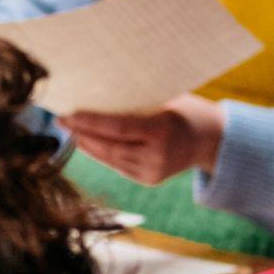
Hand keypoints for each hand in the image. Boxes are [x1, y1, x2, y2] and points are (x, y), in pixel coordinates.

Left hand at [60, 93, 225, 184]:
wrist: (212, 139)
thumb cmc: (186, 109)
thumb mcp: (166, 99)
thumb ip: (137, 102)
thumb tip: (97, 94)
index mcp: (162, 131)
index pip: (117, 128)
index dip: (90, 123)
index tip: (68, 115)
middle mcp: (157, 155)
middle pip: (109, 147)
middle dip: (81, 134)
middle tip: (61, 121)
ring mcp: (153, 172)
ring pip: (111, 159)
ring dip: (88, 146)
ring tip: (70, 132)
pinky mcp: (150, 179)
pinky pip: (119, 166)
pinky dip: (102, 154)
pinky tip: (87, 143)